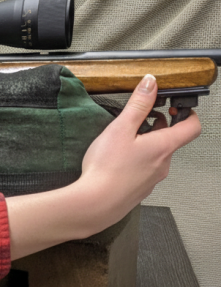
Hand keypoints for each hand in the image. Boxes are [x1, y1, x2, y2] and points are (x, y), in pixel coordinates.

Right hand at [5, 74, 200, 259]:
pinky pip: (144, 170)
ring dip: (145, 144)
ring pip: (156, 156)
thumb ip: (138, 104)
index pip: (192, 127)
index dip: (187, 113)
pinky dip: (136, 160)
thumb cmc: (107, 169)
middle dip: (158, 127)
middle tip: (140, 120)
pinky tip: (116, 161)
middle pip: (170, 140)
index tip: (175, 106)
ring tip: (123, 141)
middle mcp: (163, 164)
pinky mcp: (139, 189)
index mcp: (163, 146)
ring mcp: (152, 179)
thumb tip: (151, 83)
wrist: (95, 203)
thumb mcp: (120, 128)